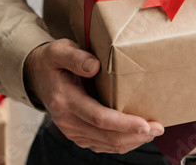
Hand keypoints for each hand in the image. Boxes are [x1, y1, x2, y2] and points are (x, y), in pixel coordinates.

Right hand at [23, 39, 163, 153]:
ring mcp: (72, 131)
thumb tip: (95, 65)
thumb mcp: (60, 50)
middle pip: (106, 136)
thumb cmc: (53, 61)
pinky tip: (137, 136)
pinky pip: (102, 145)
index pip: (98, 117)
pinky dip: (122, 143)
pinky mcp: (78, 134)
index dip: (123, 123)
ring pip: (106, 144)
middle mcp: (68, 120)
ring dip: (132, 141)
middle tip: (159, 129)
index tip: (144, 124)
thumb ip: (76, 57)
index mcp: (65, 100)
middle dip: (135, 135)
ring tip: (153, 132)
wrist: (37, 76)